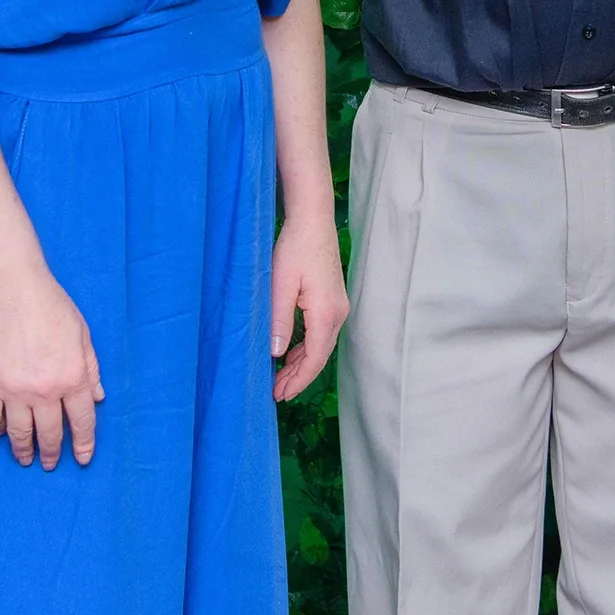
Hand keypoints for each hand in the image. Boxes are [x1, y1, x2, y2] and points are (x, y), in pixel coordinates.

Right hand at [0, 267, 101, 468]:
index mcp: (73, 378)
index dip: (84, 444)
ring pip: (20, 433)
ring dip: (24, 450)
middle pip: (51, 434)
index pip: (83, 421)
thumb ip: (91, 369)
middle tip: (51, 463)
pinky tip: (2, 430)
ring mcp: (15, 390)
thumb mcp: (83, 335)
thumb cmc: (52, 306)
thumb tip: (98, 398)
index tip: (82, 458)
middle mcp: (45, 390)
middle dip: (53, 453)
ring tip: (26, 458)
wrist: (12, 289)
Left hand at [271, 214, 348, 400]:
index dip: (297, 380)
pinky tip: (292, 353)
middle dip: (299, 377)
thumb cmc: (295, 248)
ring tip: (281, 378)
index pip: (314, 358)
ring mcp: (338, 307)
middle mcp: (338, 313)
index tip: (280, 394)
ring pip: (321, 346)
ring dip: (302, 363)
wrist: (313, 220)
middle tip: (277, 393)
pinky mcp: (333, 300)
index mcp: (326, 313)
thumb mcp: (280, 285)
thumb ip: (280, 320)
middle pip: (320, 356)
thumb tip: (276, 354)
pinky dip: (307, 348)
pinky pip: (321, 333)